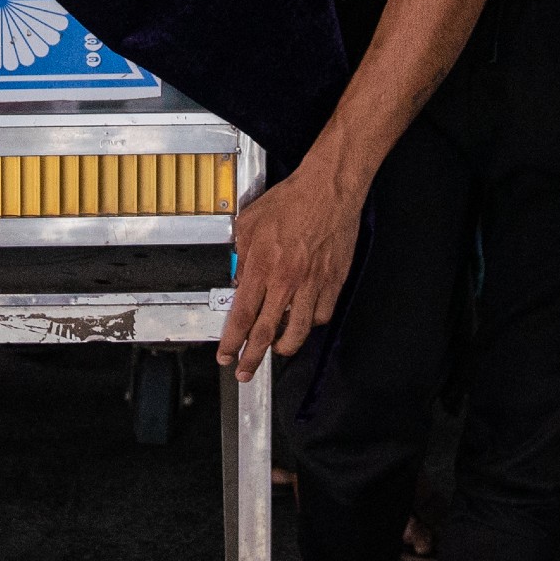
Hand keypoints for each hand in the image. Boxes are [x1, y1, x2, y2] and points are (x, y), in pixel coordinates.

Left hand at [218, 164, 363, 367]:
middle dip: (252, 358)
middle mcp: (287, 280)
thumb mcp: (248, 223)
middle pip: (267, 333)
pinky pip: (321, 315)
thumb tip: (238, 278)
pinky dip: (311, 323)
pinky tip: (304, 320)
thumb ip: (240, 255)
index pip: (242, 317)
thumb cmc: (292, 200)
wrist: (329, 189)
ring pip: (298, 331)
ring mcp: (312, 283)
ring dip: (284, 346)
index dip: (232, 342)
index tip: (226, 355)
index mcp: (262, 266)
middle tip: (245, 371)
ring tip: (276, 349)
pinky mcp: (333, 281)